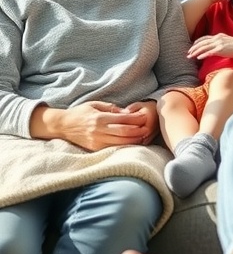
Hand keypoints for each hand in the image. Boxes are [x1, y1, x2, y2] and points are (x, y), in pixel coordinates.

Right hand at [32, 100, 157, 151]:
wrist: (63, 125)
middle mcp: (99, 130)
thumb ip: (111, 108)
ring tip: (144, 136)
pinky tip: (132, 143)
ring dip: (134, 140)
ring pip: (121, 143)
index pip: (123, 119)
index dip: (136, 118)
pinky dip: (124, 146)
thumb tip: (126, 112)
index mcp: (100, 118)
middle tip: (149, 128)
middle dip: (139, 131)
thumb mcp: (95, 104)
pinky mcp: (95, 149)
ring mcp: (97, 141)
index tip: (145, 116)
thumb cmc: (80, 112)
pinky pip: (113, 148)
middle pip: (124, 133)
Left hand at [187, 33, 232, 59]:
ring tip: (190, 56)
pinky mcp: (221, 49)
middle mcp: (217, 38)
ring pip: (204, 47)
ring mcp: (218, 43)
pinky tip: (198, 58)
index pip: (204, 38)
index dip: (197, 42)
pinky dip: (203, 55)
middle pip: (202, 43)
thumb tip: (216, 48)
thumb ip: (220, 43)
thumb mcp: (227, 41)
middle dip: (194, 48)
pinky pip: (210, 52)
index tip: (192, 47)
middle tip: (188, 53)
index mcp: (218, 36)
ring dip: (195, 52)